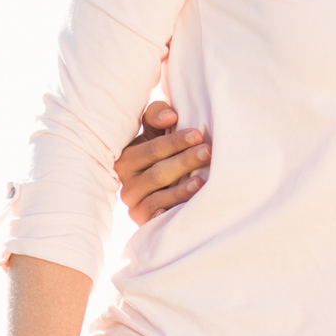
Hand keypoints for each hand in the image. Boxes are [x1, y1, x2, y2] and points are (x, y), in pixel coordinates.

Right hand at [115, 102, 209, 224]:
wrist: (158, 189)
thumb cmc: (161, 153)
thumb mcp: (155, 132)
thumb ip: (156, 116)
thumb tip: (169, 116)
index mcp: (127, 158)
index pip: (151, 149)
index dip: (174, 141)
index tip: (198, 134)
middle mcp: (127, 181)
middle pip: (158, 172)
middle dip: (184, 161)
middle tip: (208, 152)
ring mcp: (135, 201)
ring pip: (158, 195)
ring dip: (181, 188)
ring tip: (202, 181)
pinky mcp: (142, 219)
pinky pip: (156, 216)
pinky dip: (167, 212)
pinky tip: (184, 210)